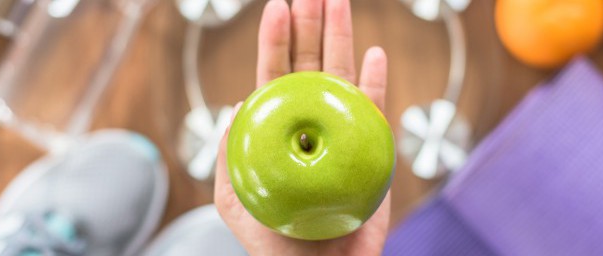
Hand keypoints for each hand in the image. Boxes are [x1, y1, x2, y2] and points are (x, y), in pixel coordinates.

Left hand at [214, 0, 389, 254]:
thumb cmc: (275, 242)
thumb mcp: (234, 199)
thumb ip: (226, 155)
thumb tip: (234, 106)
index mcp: (279, 130)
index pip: (275, 76)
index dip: (276, 41)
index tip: (278, 5)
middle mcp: (311, 123)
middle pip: (311, 64)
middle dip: (311, 25)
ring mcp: (342, 133)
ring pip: (343, 77)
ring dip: (343, 38)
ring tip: (339, 2)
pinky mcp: (370, 150)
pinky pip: (375, 112)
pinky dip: (376, 83)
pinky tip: (375, 55)